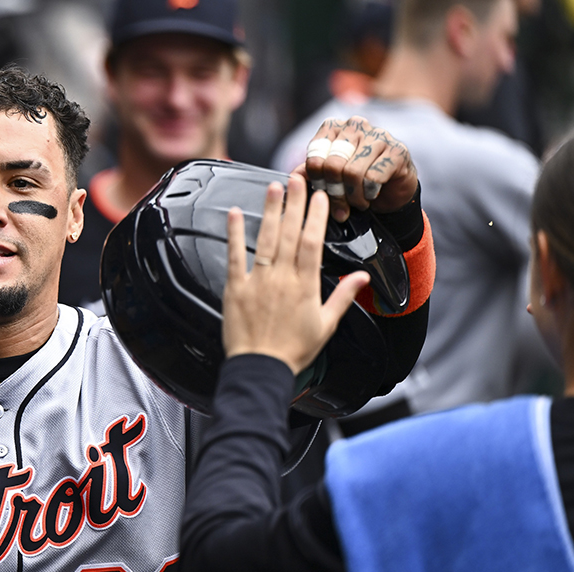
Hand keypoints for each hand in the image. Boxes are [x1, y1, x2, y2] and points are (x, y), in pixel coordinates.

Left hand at [222, 175, 369, 373]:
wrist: (260, 368)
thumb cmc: (293, 350)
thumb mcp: (326, 325)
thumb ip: (343, 297)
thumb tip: (362, 277)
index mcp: (305, 286)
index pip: (312, 243)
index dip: (315, 217)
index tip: (319, 197)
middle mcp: (282, 279)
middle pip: (290, 234)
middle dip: (294, 204)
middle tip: (298, 178)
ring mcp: (257, 282)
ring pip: (266, 239)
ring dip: (270, 211)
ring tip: (274, 187)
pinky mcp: (235, 288)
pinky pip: (235, 255)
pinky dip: (234, 233)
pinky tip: (233, 213)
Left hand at [294, 116, 418, 221]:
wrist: (390, 190)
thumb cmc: (355, 180)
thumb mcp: (328, 177)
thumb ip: (310, 173)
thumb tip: (293, 178)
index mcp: (333, 128)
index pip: (314, 157)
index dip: (317, 181)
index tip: (323, 192)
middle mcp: (355, 126)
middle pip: (332, 165)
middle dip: (334, 191)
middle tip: (341, 204)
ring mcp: (378, 135)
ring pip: (352, 173)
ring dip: (353, 196)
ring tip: (357, 202)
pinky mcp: (397, 151)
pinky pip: (373, 178)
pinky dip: (368, 194)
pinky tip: (371, 195)